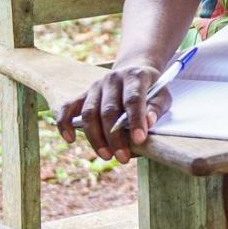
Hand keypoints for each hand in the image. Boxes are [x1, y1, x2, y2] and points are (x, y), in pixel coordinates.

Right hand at [56, 65, 172, 163]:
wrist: (134, 70)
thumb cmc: (151, 89)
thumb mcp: (162, 95)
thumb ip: (156, 108)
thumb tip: (149, 122)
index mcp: (135, 76)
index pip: (133, 99)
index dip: (136, 120)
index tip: (140, 140)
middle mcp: (112, 79)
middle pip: (109, 110)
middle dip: (115, 137)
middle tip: (123, 158)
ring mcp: (95, 86)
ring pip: (89, 113)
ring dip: (96, 138)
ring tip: (106, 156)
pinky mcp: (83, 94)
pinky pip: (68, 108)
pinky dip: (65, 123)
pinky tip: (70, 139)